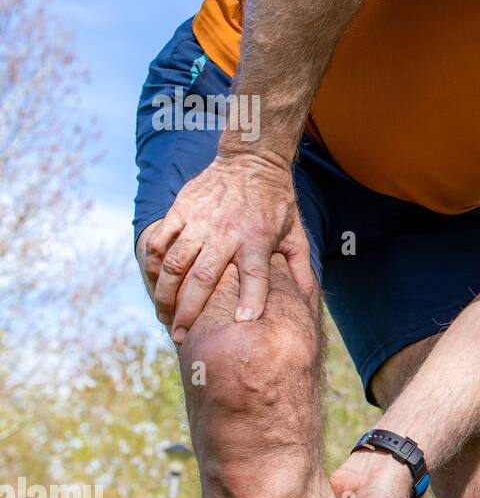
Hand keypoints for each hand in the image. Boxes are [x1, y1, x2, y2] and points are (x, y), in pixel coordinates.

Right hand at [142, 152, 314, 342]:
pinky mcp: (181, 210)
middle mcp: (226, 233)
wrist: (252, 160)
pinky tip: (156, 282)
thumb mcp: (296, 234)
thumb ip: (300, 268)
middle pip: (204, 278)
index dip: (251, 300)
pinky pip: (160, 241)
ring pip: (175, 263)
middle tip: (180, 336)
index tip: (243, 322)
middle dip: (189, 311)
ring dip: (165, 294)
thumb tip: (308, 302)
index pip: (255, 275)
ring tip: (164, 316)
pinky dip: (153, 264)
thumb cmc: (277, 203)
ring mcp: (200, 221)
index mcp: (257, 240)